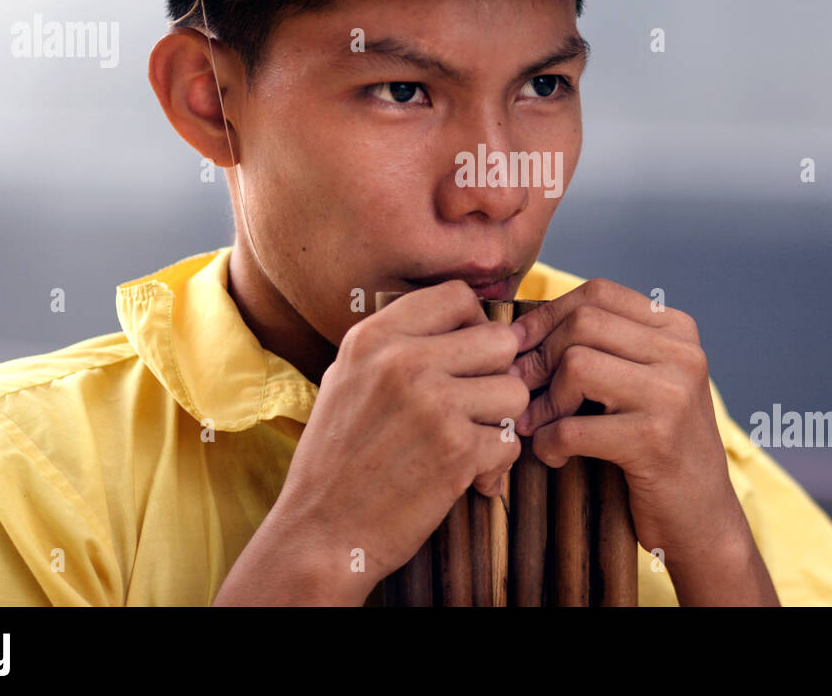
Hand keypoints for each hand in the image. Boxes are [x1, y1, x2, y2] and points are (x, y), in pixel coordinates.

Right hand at [274, 280, 527, 590]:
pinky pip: (511, 442)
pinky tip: (467, 476)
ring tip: (470, 443)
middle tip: (476, 406)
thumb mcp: (347, 380)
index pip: (457, 296)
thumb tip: (465, 320)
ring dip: (501, 422)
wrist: (317, 534)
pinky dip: (496, 465)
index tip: (467, 358)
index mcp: (374, 337)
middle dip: (496, 375)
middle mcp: (403, 361)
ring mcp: (433, 404)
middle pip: (499, 340)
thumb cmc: (336, 461)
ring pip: (514, 391)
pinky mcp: (457, 450)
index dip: (475, 325)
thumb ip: (397, 345)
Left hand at [510, 279, 777, 602]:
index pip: (598, 293)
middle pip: (583, 323)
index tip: (519, 345)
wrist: (704, 519)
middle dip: (538, 356)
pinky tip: (553, 456)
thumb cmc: (658, 447)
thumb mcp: (645, 383)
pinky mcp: (653, 442)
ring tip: (537, 425)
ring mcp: (672, 396)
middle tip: (520, 390)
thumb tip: (523, 327)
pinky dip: (548, 443)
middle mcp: (682, 355)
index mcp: (678, 331)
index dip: (547, 315)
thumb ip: (606, 347)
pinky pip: (572, 427)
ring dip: (542, 401)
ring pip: (576, 365)